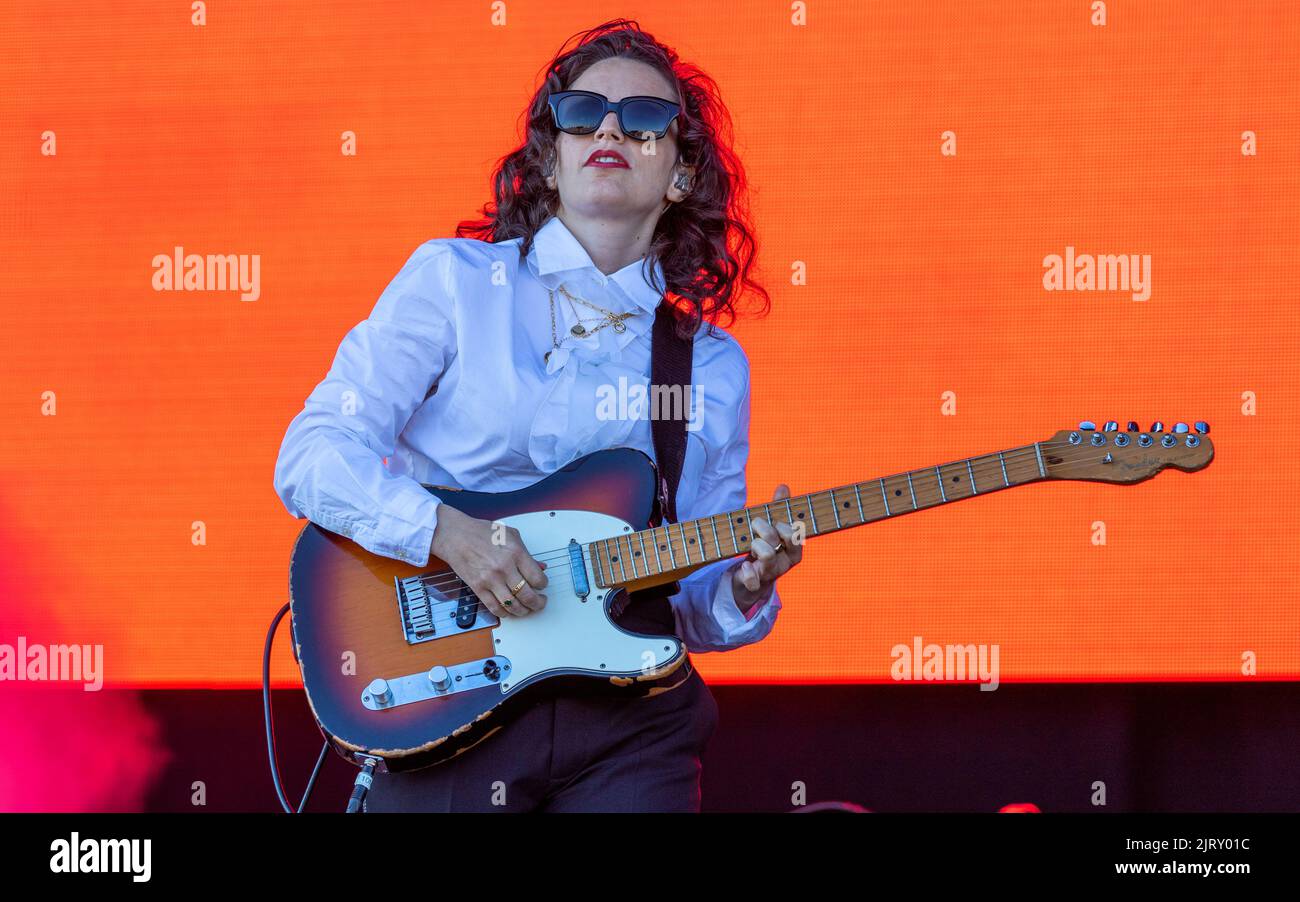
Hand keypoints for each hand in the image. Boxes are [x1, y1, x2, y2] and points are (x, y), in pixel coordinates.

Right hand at [429, 505, 547, 617]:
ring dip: (523, 611)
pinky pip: (494, 608)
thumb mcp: (511, 535)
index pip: (537, 578)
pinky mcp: (478, 588)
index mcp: (516, 553)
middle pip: (528, 595)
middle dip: (538, 602)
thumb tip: (540, 566)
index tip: (542, 585)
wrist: (456, 536)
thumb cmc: (481, 532)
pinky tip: (509, 611)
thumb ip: (527, 553)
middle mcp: (504, 568)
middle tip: (540, 602)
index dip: (543, 584)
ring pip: (513, 606)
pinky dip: (505, 613)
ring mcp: (491, 580)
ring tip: (527, 609)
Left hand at [731, 484, 802, 611]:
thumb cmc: (766, 546)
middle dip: (763, 529)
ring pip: (767, 555)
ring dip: (755, 545)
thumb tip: (783, 486)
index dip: (782, 525)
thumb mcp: (773, 527)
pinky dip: (747, 572)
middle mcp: (785, 562)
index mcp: (794, 549)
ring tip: (751, 545)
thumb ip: (779, 508)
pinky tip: (745, 566)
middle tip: (756, 527)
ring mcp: (771, 573)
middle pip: (778, 540)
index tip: (774, 522)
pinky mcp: (756, 584)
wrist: (752, 576)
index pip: (794, 534)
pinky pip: (753, 581)